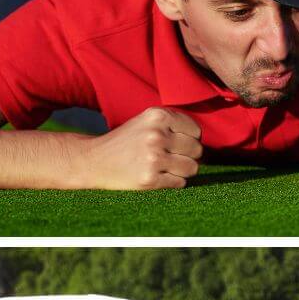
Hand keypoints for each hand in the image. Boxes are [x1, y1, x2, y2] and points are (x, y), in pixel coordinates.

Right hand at [86, 107, 201, 188]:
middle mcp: (156, 135)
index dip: (190, 139)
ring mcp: (153, 158)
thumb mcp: (146, 122)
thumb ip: (173, 126)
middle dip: (188, 156)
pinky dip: (173, 182)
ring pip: (192, 168)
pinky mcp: (149, 179)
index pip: (196, 131)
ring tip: (166, 168)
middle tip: (171, 158)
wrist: (93, 161)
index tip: (176, 144)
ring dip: (183, 171)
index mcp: (157, 116)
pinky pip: (180, 183)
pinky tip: (158, 177)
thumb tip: (205, 146)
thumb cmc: (125, 142)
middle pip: (196, 150)